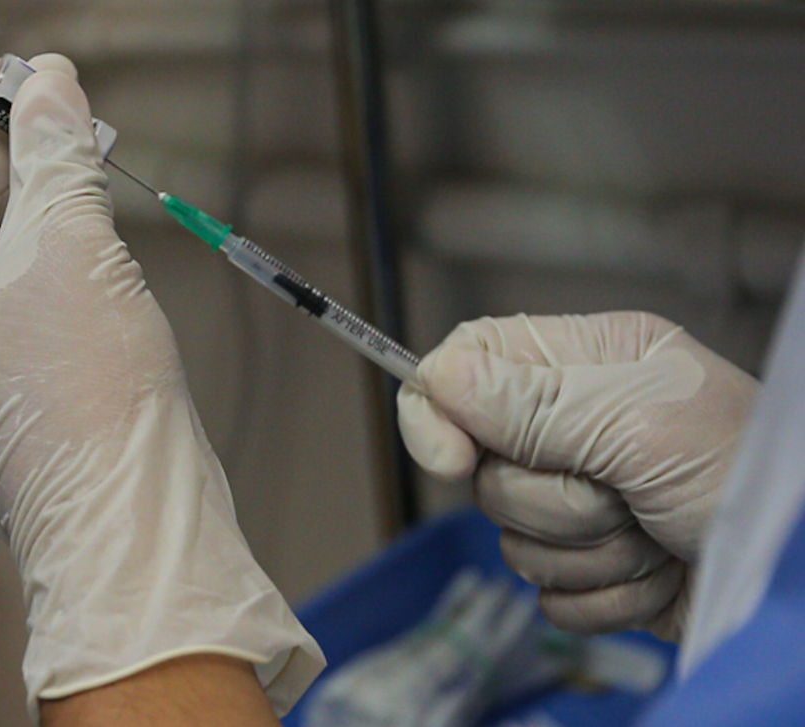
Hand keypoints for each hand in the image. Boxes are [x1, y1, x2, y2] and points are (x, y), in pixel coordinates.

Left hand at [0, 49, 321, 718]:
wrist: (134, 514)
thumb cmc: (87, 409)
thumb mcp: (71, 252)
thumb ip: (55, 160)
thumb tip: (55, 92)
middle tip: (39, 98)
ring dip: (16, 194)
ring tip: (65, 142)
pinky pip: (0, 297)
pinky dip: (33, 247)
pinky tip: (74, 212)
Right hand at [398, 312, 757, 639]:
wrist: (796, 570)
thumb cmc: (746, 472)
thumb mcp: (638, 421)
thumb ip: (530, 402)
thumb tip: (437, 376)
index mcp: (583, 364)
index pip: (468, 364)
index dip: (439, 411)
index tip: (452, 461)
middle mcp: (573, 426)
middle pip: (485, 468)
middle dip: (552, 498)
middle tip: (619, 491)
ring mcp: (579, 500)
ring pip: (514, 537)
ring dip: (588, 551)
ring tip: (653, 530)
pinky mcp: (590, 566)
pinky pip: (548, 593)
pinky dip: (605, 594)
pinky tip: (659, 572)